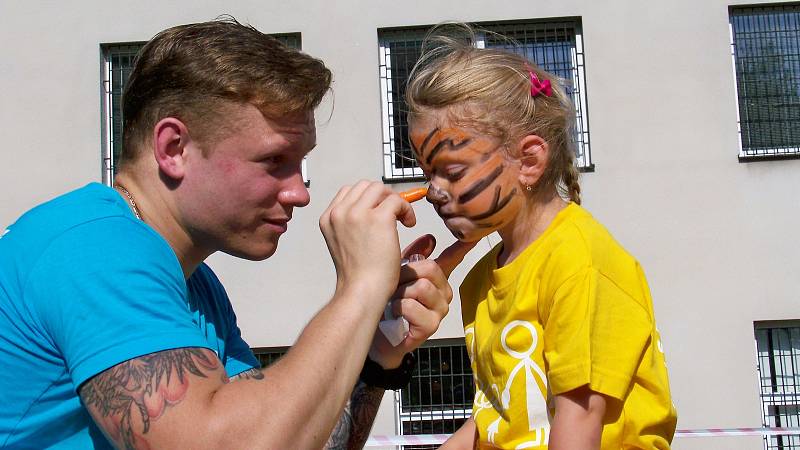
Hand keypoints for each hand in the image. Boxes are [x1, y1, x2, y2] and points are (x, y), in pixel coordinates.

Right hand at [319, 181, 415, 303]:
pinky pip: (397, 200)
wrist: (362, 291)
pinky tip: (409, 224)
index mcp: (328, 218)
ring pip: (381, 188)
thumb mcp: (344, 243)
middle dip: (383, 196)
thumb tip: (373, 209)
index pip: (349, 192)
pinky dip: (407, 209)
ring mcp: (357, 214)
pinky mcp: (379, 218)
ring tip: (402, 219)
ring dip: (395, 200)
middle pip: (365, 186)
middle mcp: (340, 213)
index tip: (381, 212)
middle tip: (394, 214)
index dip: (369, 199)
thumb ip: (351, 224)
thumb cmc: (358, 275)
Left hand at [369, 234, 476, 367]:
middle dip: (405, 274)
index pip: (452, 259)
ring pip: (420, 287)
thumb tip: (430, 238)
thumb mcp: (398, 275)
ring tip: (392, 302)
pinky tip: (394, 315)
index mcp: (436, 279)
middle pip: (430, 268)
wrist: (378, 335)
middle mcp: (443, 293)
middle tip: (392, 285)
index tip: (473, 236)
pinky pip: (411, 306)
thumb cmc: (388, 304)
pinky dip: (397, 308)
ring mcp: (440, 310)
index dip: (462, 247)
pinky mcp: (431, 325)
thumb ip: (413, 255)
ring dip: (399, 293)